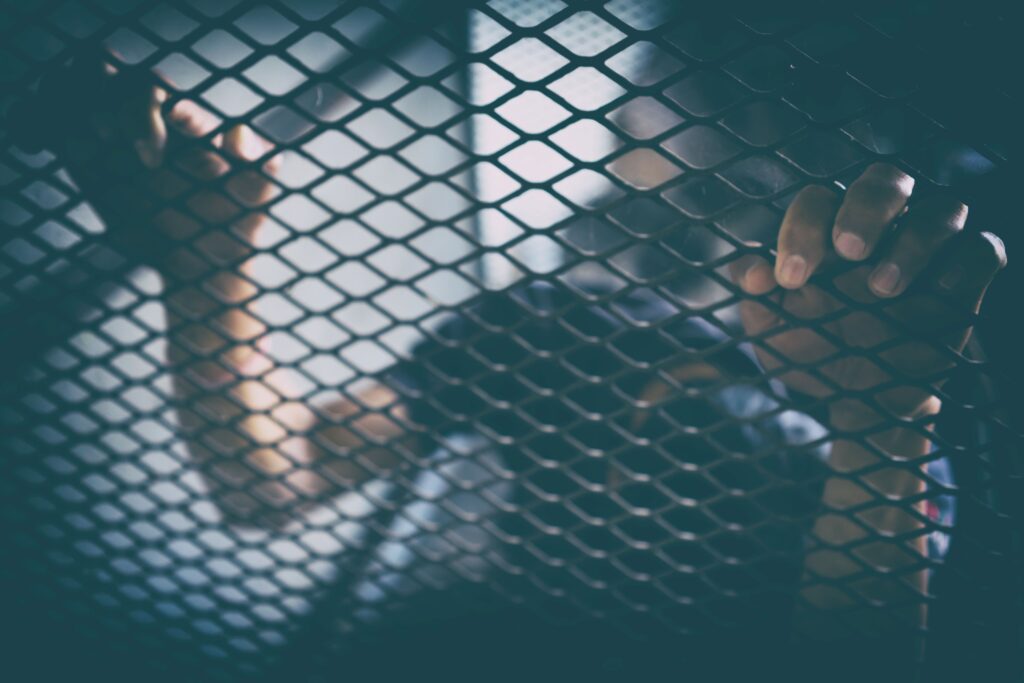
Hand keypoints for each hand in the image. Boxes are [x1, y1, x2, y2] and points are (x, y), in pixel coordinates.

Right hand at [16, 56, 279, 270]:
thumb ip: (259, 167)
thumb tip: (241, 133)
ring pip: (76, 87)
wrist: (205, 261)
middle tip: (130, 152)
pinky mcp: (86, 154)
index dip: (144, 109)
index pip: (153, 89)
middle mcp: (148, 118)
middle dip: (110, 107)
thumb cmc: (237, 223)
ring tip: (93, 146)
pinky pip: (51, 119)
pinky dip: (40, 122)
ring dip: (72, 106)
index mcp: (185, 120)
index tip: (154, 149)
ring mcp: (114, 132)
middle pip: (111, 76)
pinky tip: (40, 146)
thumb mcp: (255, 199)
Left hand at [728, 163, 1005, 423]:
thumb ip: (756, 297)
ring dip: (916, 241)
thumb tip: (750, 272)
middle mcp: (884, 226)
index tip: (790, 278)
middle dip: (867, 209)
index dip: (802, 229)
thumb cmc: (810, 350)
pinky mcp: (965, 278)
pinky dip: (965, 262)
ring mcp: (929, 249)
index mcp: (829, 228)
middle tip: (849, 252)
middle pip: (886, 181)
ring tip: (883, 287)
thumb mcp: (772, 329)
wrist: (856, 398)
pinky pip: (981, 249)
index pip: (819, 201)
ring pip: (941, 210)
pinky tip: (940, 292)